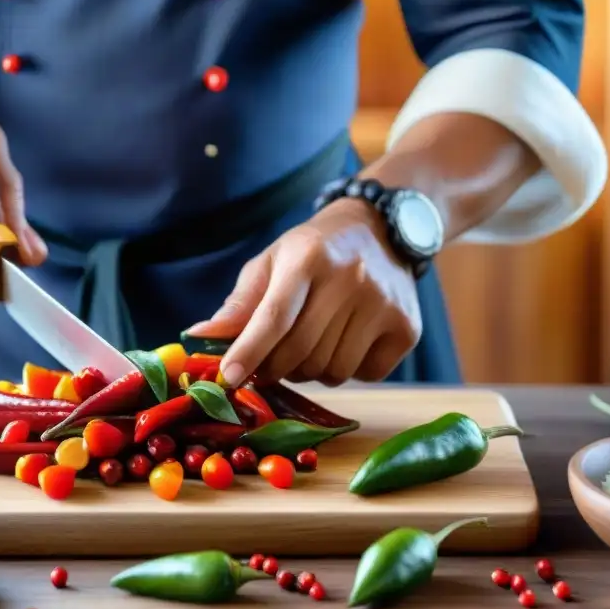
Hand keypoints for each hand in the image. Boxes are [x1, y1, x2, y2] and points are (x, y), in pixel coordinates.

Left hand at [188, 197, 421, 386]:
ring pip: (332, 371)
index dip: (249, 351)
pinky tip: (348, 341)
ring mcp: (383, 303)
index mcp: (309, 257)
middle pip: (300, 353)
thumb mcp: (272, 263)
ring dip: (313, 370)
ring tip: (315, 342)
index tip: (228, 378)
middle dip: (276, 367)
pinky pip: (365, 375)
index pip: (275, 317)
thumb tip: (201, 337)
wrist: (383, 230)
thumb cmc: (314, 252)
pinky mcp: (407, 327)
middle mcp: (350, 278)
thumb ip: (239, 303)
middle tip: (271, 361)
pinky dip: (350, 370)